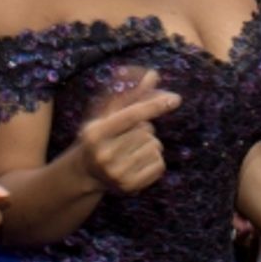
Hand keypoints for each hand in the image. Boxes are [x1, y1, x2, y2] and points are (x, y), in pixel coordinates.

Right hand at [77, 70, 180, 192]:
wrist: (85, 173)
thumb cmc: (99, 136)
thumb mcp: (107, 114)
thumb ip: (130, 94)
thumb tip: (153, 75)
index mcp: (96, 133)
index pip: (131, 115)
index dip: (154, 106)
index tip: (175, 99)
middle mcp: (104, 155)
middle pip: (146, 131)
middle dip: (144, 129)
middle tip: (127, 136)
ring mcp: (116, 174)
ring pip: (155, 147)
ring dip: (150, 144)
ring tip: (132, 149)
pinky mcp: (129, 187)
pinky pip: (159, 165)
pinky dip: (155, 160)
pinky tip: (138, 161)